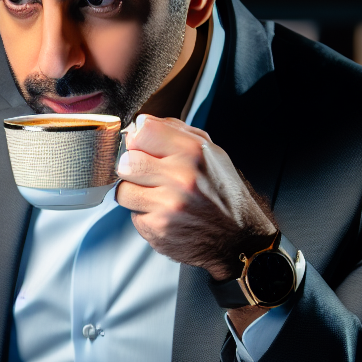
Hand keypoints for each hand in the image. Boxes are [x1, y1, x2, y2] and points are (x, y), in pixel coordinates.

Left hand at [115, 115, 275, 281]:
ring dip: (134, 193)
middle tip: (145, 174)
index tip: (141, 146)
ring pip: (123, 190)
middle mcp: (181, 177)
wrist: (239, 238)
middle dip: (131, 168)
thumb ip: (174, 133)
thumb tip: (140, 124)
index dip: (137, 140)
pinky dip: (143, 214)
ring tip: (155, 195)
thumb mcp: (210, 153)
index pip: (142, 132)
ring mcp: (168, 205)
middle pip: (126, 162)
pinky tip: (163, 213)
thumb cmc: (222, 193)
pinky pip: (132, 215)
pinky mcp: (157, 229)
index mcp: (193, 152)